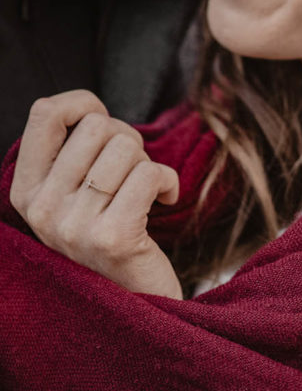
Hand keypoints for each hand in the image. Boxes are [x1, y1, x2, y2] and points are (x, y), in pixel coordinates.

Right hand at [9, 90, 181, 298]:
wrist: (134, 304)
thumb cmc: (109, 231)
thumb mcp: (72, 194)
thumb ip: (71, 153)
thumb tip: (89, 107)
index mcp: (26, 191)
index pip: (44, 113)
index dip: (83, 103)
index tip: (103, 124)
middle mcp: (42, 209)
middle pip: (98, 125)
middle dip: (126, 140)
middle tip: (129, 174)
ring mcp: (74, 226)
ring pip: (127, 147)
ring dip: (146, 163)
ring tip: (141, 193)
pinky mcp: (113, 238)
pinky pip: (150, 173)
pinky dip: (169, 181)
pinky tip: (164, 201)